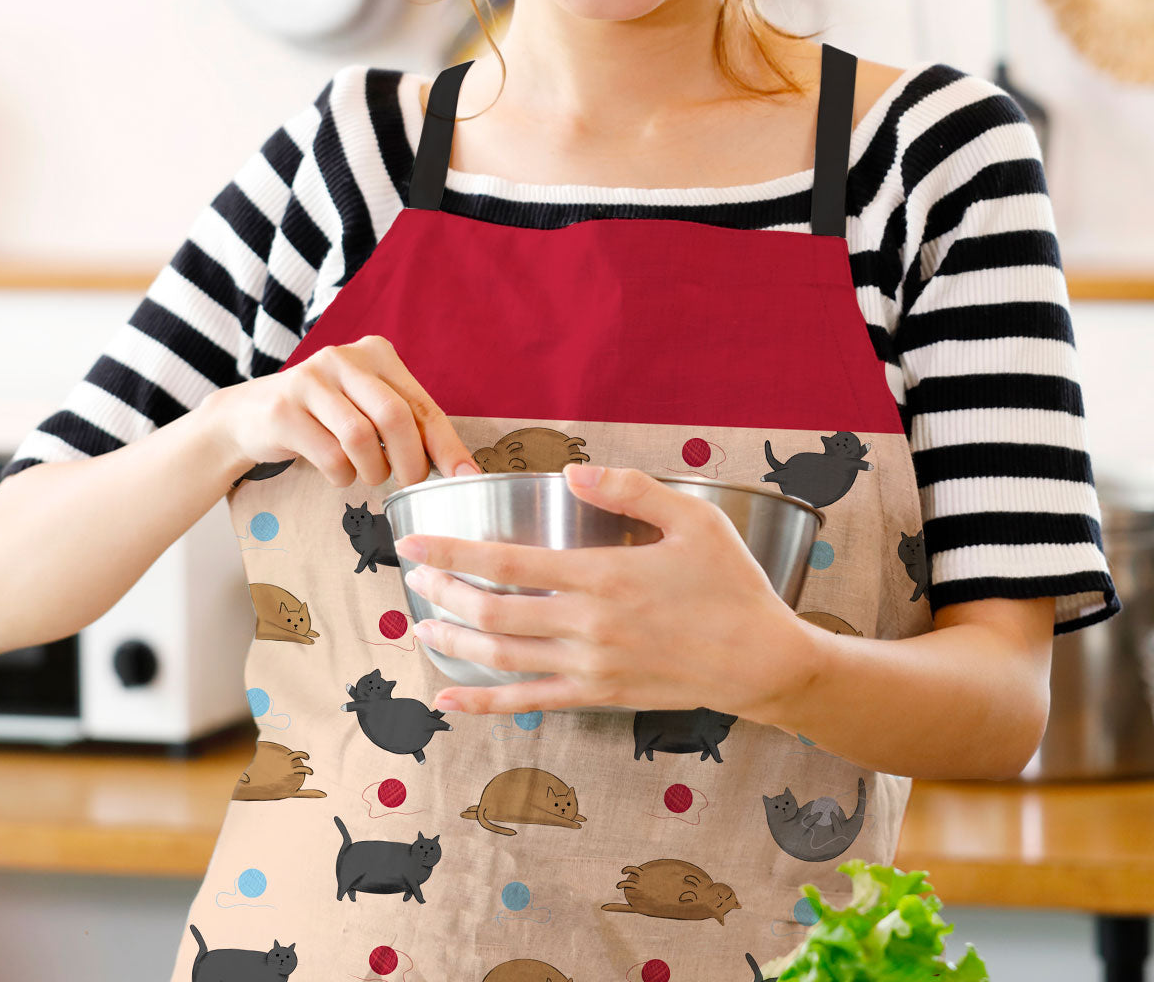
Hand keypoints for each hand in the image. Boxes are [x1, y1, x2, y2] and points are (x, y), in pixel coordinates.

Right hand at [201, 335, 482, 487]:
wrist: (250, 416)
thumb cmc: (324, 417)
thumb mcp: (367, 408)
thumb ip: (408, 425)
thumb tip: (461, 469)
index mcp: (376, 354)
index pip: (423, 405)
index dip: (447, 446)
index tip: (467, 477)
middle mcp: (344, 358)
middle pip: (395, 417)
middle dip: (410, 462)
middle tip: (409, 484)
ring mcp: (310, 380)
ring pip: (361, 438)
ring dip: (373, 472)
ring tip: (369, 477)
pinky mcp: (284, 409)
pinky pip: (330, 456)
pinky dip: (342, 476)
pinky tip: (338, 473)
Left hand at [396, 463, 808, 716]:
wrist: (763, 662)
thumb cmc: (732, 584)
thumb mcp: (694, 519)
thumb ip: (630, 490)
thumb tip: (572, 471)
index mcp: (604, 576)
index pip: (508, 562)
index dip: (453, 552)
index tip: (414, 542)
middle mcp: (588, 625)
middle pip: (492, 612)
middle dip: (443, 593)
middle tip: (413, 576)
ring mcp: (590, 667)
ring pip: (502, 658)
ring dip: (454, 642)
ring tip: (421, 626)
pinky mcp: (598, 695)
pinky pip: (529, 702)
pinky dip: (484, 704)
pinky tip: (450, 701)